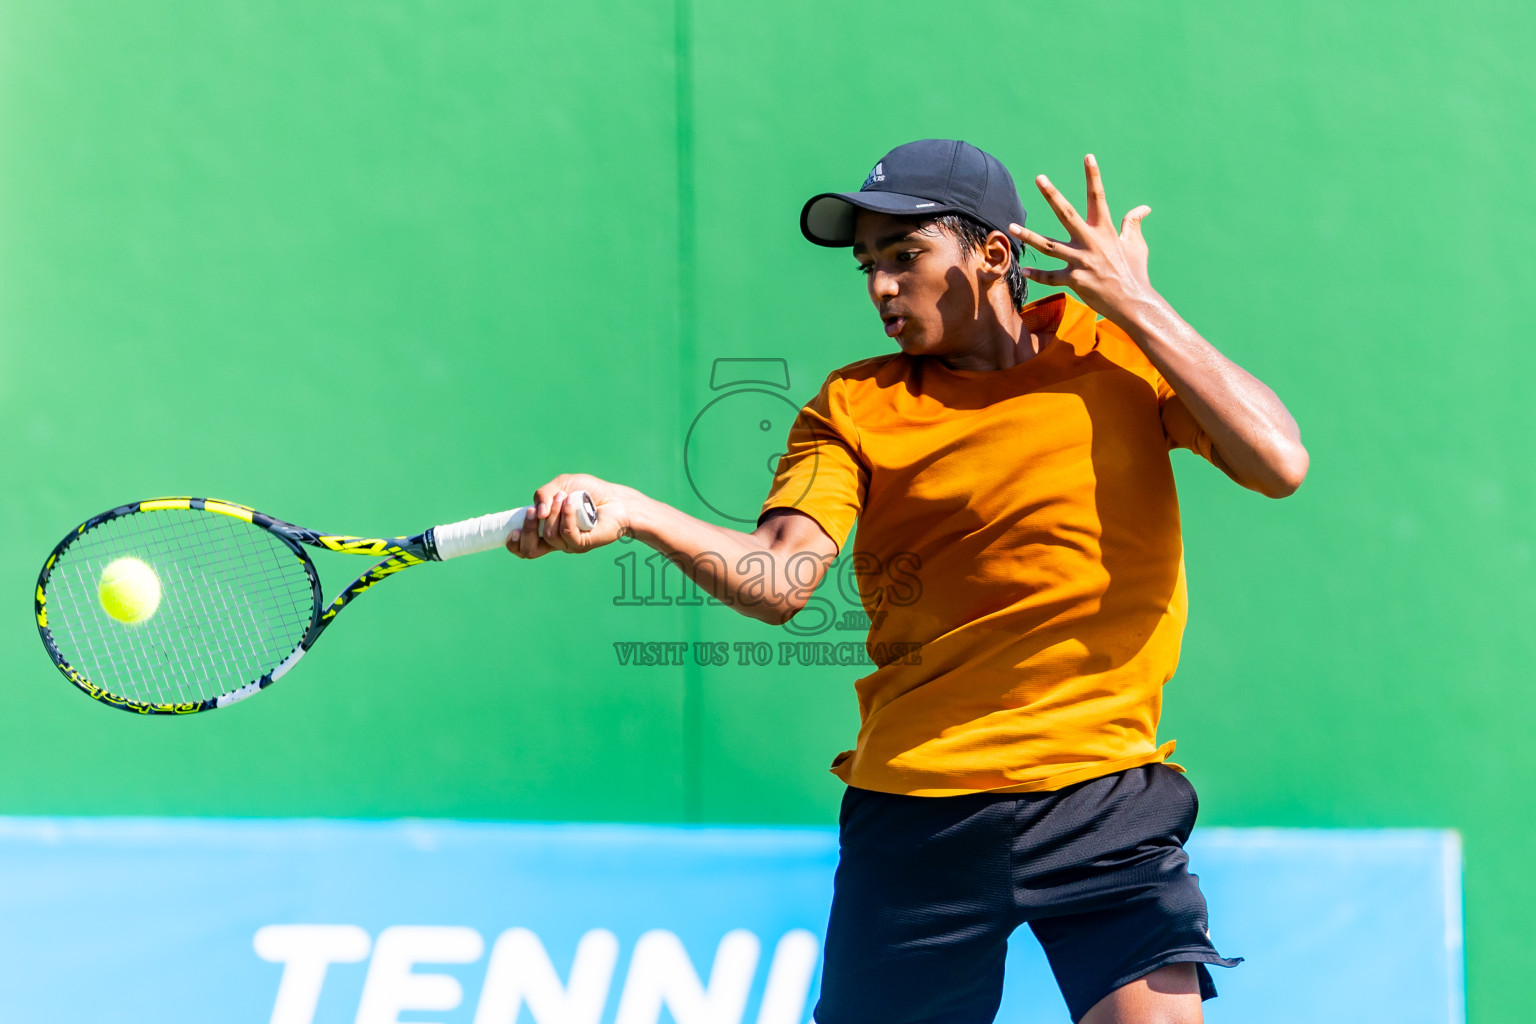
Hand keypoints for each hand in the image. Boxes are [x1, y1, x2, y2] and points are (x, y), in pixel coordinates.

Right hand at [507, 473, 632, 557]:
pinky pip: (567, 533)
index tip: (513, 529)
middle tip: (535, 511)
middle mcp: (557, 542)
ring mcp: (570, 545)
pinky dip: (566, 514)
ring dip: (554, 512)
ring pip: (549, 535)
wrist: (616, 498)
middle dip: (528, 529)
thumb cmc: (589, 492)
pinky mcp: (584, 544)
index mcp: (547, 530)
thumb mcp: (561, 485)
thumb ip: (543, 494)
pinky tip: (572, 502)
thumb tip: (538, 512)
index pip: (525, 547)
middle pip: (531, 550)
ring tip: (565, 497)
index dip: (513, 543)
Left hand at [1008, 154, 1159, 327]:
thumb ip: (1134, 224)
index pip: (1098, 198)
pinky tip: (1024, 269)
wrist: (1134, 302)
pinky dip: (1037, 274)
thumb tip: (1144, 208)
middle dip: (1052, 195)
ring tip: (1011, 226)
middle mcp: (1091, 242)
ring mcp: (1081, 262)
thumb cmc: (1136, 272)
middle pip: (1067, 213)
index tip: (1088, 156)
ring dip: (1029, 236)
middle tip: (1039, 178)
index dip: (1093, 176)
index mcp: (1106, 230)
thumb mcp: (1137, 244)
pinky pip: (1051, 277)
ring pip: (1049, 246)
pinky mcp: (1075, 281)